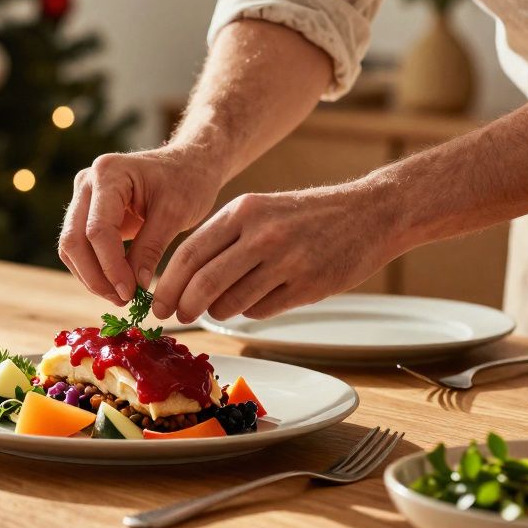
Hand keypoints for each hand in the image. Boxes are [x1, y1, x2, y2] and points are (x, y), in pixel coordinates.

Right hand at [59, 147, 221, 304]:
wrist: (188, 165)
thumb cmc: (187, 182)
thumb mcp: (175, 214)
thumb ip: (151, 249)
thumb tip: (132, 288)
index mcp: (108, 174)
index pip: (98, 229)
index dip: (110, 266)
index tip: (130, 293)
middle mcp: (87, 182)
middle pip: (74, 240)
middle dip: (95, 276)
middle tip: (122, 300)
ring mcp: (83, 197)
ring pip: (71, 247)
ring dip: (91, 277)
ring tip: (120, 296)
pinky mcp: (87, 213)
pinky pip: (80, 247)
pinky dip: (94, 269)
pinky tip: (116, 284)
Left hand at [151, 183, 405, 322]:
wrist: (370, 213)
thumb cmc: (306, 215)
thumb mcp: (260, 210)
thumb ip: (223, 239)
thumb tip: (181, 280)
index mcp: (244, 211)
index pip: (190, 253)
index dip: (168, 284)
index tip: (157, 303)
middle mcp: (263, 234)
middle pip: (205, 282)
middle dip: (184, 306)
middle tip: (179, 316)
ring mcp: (287, 260)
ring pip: (231, 302)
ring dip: (220, 311)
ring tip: (227, 302)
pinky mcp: (308, 285)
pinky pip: (260, 311)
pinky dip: (251, 311)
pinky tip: (262, 298)